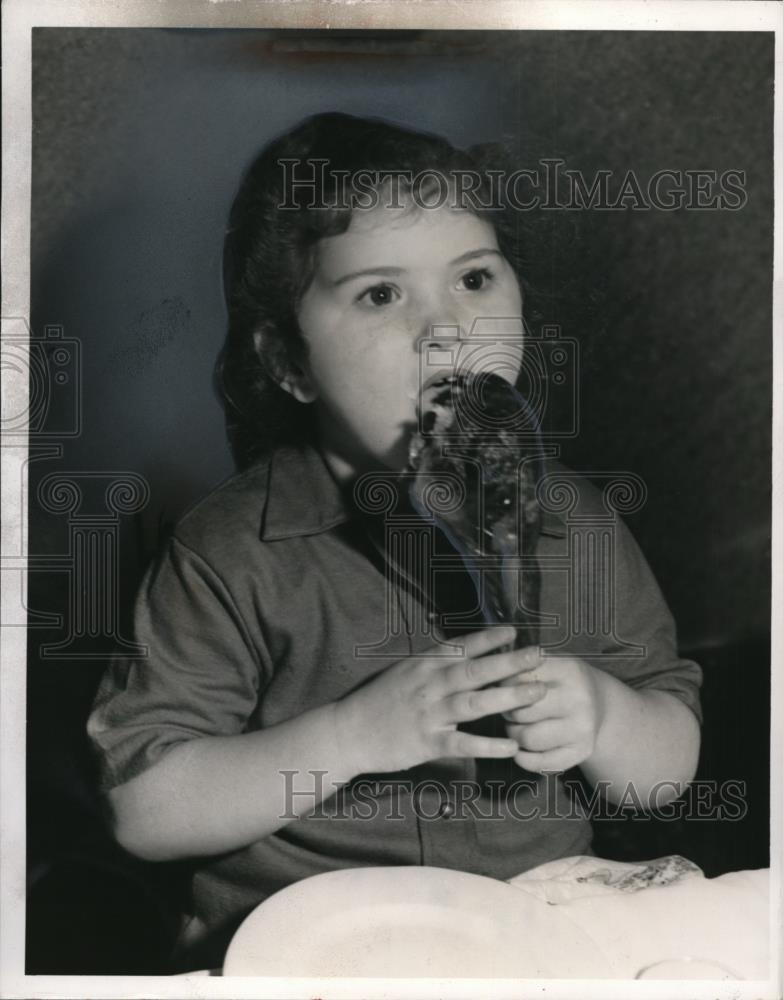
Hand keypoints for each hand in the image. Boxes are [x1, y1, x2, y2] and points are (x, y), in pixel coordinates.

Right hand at [333, 627, 548, 774]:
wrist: (348, 731)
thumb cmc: (379, 701)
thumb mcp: (404, 673)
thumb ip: (434, 664)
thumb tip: (466, 653)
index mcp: (424, 665)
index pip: (460, 646)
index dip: (489, 638)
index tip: (514, 630)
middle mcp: (429, 684)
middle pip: (474, 670)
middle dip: (509, 661)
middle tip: (539, 655)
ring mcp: (429, 713)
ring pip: (474, 702)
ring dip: (508, 696)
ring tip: (538, 693)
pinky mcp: (427, 742)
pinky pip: (463, 742)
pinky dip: (488, 744)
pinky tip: (511, 746)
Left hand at [500, 651, 605, 772]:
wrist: (598, 701)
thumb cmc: (559, 681)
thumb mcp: (546, 665)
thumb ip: (520, 670)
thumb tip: (493, 689)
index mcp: (567, 669)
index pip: (519, 680)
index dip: (505, 686)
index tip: (504, 686)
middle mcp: (578, 698)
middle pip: (520, 711)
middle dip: (508, 712)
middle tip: (510, 709)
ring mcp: (582, 726)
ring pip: (528, 738)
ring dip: (514, 734)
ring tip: (517, 726)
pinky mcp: (583, 750)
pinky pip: (541, 763)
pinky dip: (524, 759)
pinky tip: (521, 749)